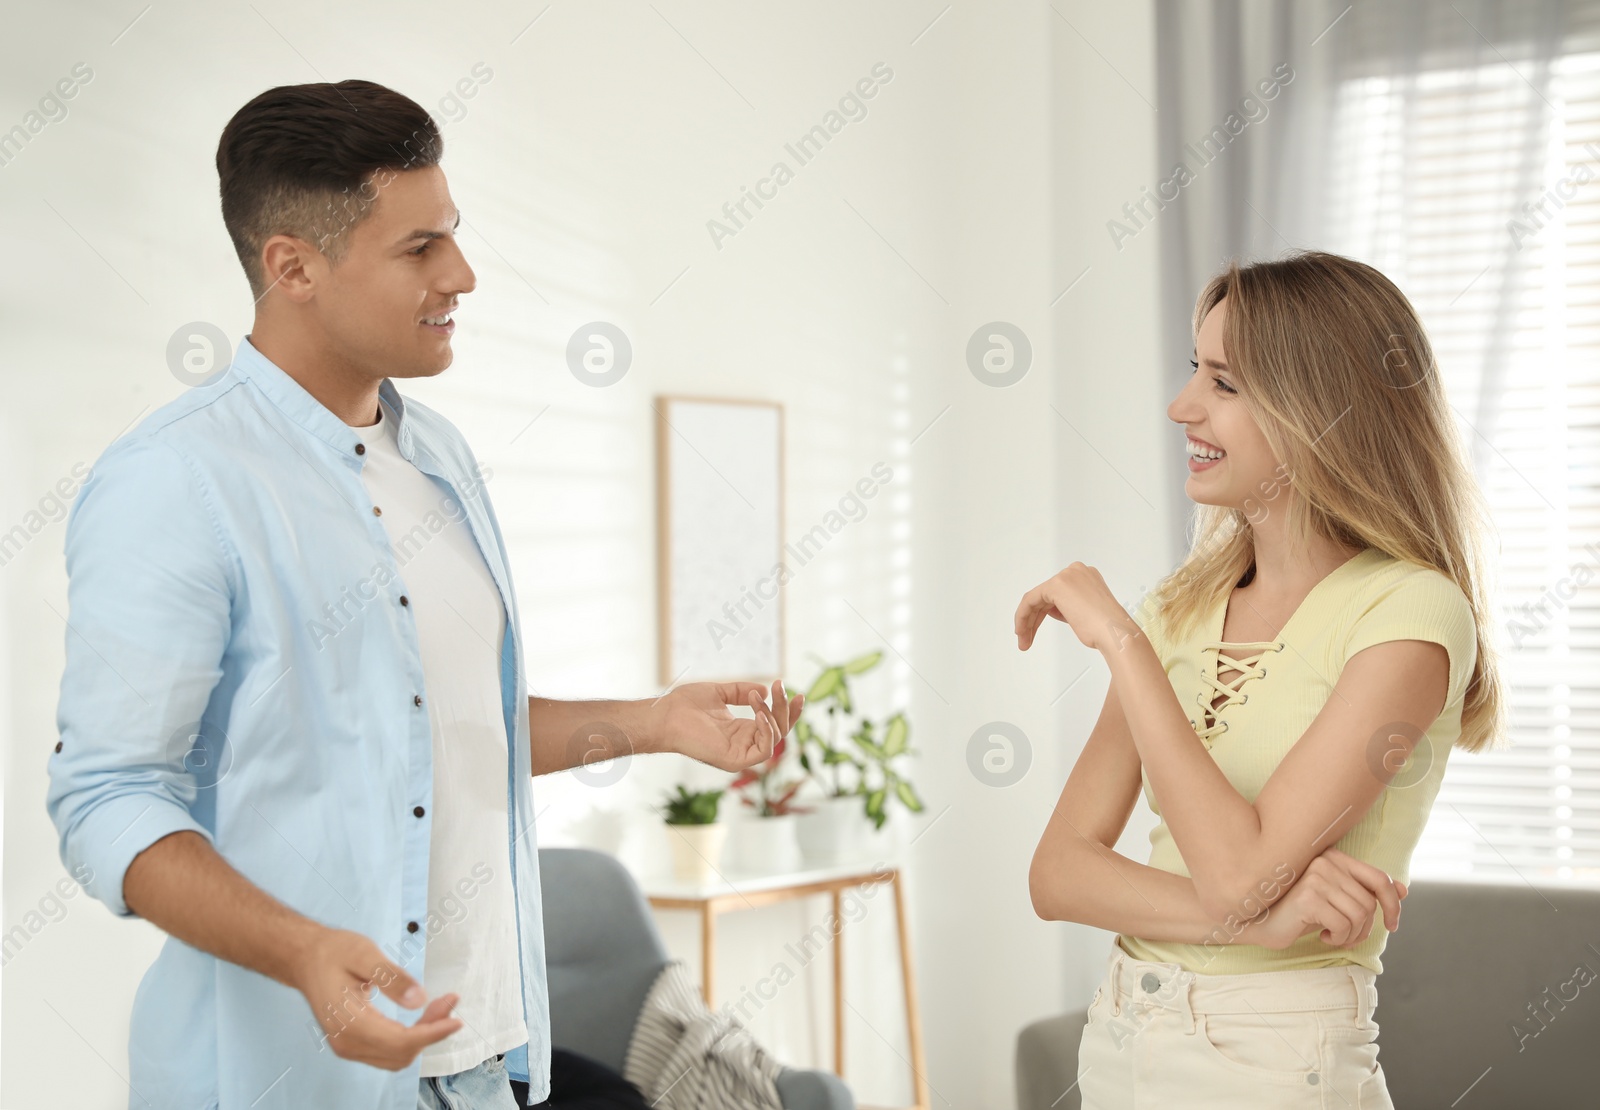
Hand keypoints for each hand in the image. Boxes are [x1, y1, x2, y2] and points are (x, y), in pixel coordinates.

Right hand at [295, 927, 461, 1069]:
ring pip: (398, 1056)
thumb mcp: (364, 954)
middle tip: (450, 1001)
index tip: (456, 1020)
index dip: (432, 1033)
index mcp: (349, 1023)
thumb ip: (391, 977)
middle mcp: (347, 1043)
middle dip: (432, 1030)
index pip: (400, 1041)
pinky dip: (411, 1037)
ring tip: (440, 1006)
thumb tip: (419, 1000)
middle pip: (402, 1052)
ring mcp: (348, 1047)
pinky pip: (389, 1051)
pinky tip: (423, 1015)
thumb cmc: (333, 952)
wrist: (306, 958)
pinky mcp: (353, 1043)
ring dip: (424, 1036)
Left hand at [655, 679, 803, 772]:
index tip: (797, 692)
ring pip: (774, 739)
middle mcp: (743, 744)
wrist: (665, 714)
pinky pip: (763, 752)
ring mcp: (739, 754)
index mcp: (740, 731)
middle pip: (779, 730)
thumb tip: (763, 690)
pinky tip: (759, 714)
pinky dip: (766, 732)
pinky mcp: (734, 761)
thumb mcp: (719, 692)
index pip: (773, 724)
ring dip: (773, 715)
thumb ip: (740, 691)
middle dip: (785, 709)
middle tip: (781, 687)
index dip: (788, 710)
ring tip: (757, 698)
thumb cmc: (685, 705)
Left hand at [1014, 562, 1137, 652]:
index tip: (1035, 630)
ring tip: (1024, 642)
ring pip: (1036, 599)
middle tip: (1026, 640)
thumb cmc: (1105, 629)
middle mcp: (1076, 571)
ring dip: (1028, 622)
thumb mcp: (1084, 613)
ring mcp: (1066, 576)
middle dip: (1034, 619)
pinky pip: (1030, 600)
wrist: (1114, 632)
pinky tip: (1022, 631)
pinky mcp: (1056, 585)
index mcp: (1086, 576)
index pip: (1057, 594)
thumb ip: (1068, 606)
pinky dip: (1023, 616)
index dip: (1044, 613)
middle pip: (1045, 596)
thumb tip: (1051, 609)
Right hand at [1244, 849, 1406, 950]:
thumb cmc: (1298, 911)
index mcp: (1334, 857)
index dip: (1393, 904)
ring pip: (1359, 915)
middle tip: (1346, 936)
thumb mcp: (1336, 900)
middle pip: (1369, 903)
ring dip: (1350, 935)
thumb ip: (1365, 892)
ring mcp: (1316, 877)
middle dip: (1363, 928)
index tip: (1392, 925)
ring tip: (1333, 936)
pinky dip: (1338, 938)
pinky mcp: (1308, 897)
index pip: (1379, 879)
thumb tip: (1404, 889)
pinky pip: (1343, 925)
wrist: (1259, 921)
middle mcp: (1326, 861)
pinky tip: (1321, 935)